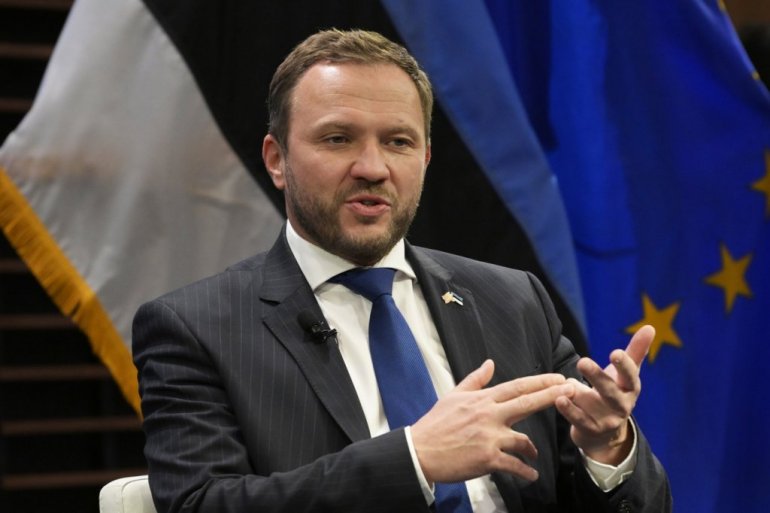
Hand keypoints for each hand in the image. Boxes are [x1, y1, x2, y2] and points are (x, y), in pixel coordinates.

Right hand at [411, 359, 574, 483]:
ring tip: (533, 457)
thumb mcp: (453, 395)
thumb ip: (475, 379)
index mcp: (482, 399)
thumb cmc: (435, 423)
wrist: (420, 451)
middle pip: (527, 403)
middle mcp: (489, 415)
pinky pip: (515, 465)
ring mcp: (489, 437)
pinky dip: (526, 472)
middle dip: (552, 397)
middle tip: (573, 392)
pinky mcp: (488, 458)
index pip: (517, 387)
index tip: (559, 379)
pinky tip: (531, 475)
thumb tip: (490, 363)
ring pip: (524, 441)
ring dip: (532, 451)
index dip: (540, 382)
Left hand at [555, 325, 654, 464]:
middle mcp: (621, 406)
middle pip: (610, 392)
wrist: (605, 433)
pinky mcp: (591, 430)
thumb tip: (651, 327)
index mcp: (630, 389)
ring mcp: (607, 420)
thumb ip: (636, 351)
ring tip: (567, 383)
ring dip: (578, 393)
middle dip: (597, 377)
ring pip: (592, 405)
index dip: (624, 366)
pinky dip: (569, 410)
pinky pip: (579, 420)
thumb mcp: (626, 375)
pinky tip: (559, 399)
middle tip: (582, 361)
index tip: (615, 353)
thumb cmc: (615, 393)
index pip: (631, 376)